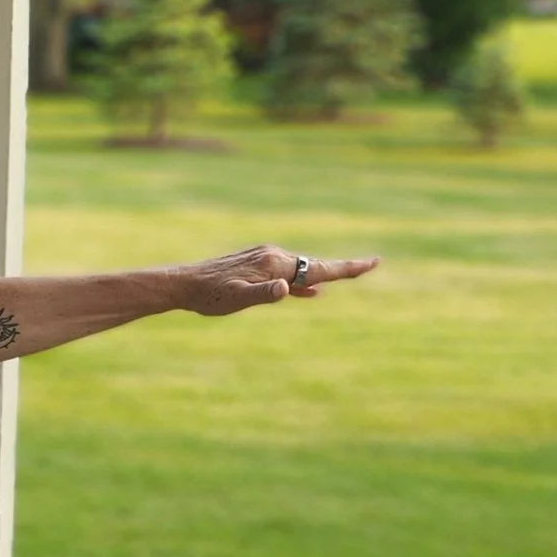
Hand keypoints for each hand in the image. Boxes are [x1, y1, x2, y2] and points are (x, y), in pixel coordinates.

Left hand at [176, 246, 379, 315]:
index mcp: (274, 264)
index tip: (373, 262)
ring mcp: (263, 259)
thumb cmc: (208, 297)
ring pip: (301, 268)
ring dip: (323, 273)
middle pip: (315, 264)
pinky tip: (311, 291)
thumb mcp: (236, 300)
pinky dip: (302, 280)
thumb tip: (287, 288)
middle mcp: (272, 256)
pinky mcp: (254, 265)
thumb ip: (263, 294)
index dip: (348, 267)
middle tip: (372, 263)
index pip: (319, 267)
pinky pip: (287, 272)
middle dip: (342, 267)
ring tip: (347, 274)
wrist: (183, 284)